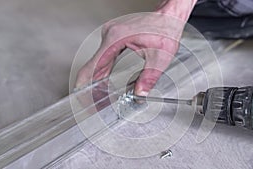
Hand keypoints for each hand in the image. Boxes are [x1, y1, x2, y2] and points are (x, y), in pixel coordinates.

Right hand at [76, 0, 197, 95]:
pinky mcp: (114, 36)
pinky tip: (103, 79)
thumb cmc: (165, 29)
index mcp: (116, 38)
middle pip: (93, 64)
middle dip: (92, 85)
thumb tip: (140, 93)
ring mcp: (110, 34)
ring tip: (98, 94)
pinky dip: (103, 69)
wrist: (169, 16)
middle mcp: (110, 34)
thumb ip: (149, 78)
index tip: (83, 96)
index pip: (93, 65)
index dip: (86, 83)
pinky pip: (104, 55)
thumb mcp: (160, 58)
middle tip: (94, 102)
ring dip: (97, 78)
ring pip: (98, 60)